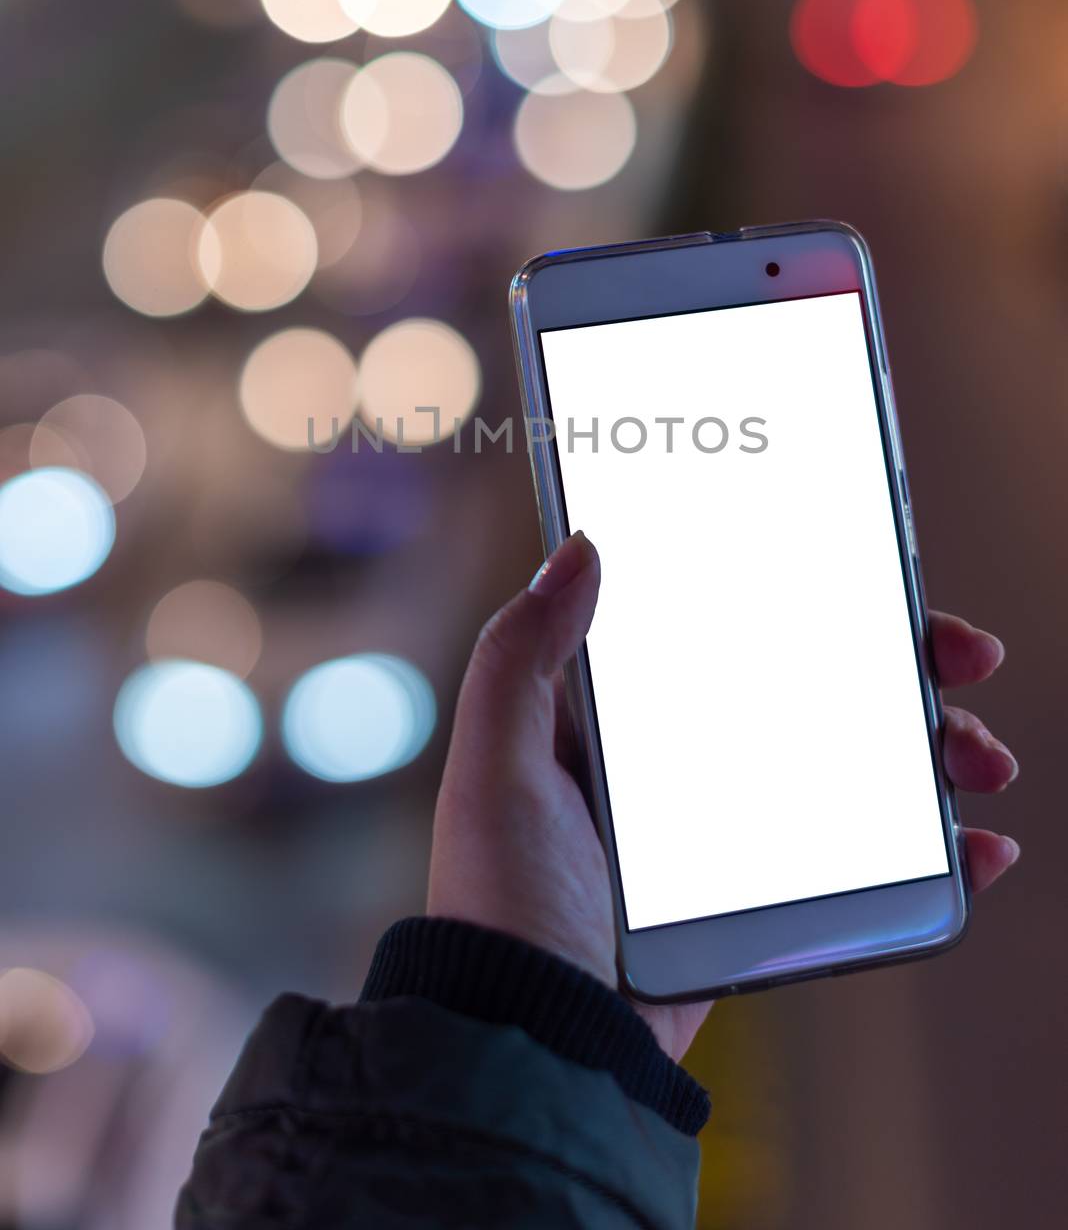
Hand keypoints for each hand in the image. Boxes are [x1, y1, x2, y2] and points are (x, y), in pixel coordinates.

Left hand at [427, 533, 1018, 1065]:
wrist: (537, 1048)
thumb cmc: (502, 907)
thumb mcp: (495, 766)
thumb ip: (519, 656)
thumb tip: (578, 547)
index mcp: (618, 723)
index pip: (724, 631)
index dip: (800, 598)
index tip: (868, 580)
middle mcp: (679, 768)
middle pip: (808, 691)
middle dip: (895, 668)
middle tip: (959, 659)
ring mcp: (728, 838)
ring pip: (850, 769)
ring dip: (926, 752)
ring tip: (978, 760)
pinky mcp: (761, 906)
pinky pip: (859, 864)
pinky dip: (929, 854)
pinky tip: (975, 847)